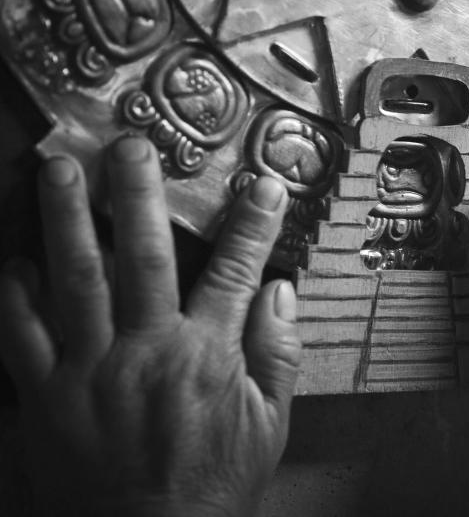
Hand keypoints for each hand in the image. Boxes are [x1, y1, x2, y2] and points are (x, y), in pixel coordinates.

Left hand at [0, 137, 300, 516]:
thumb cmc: (212, 485)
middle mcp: (146, 353)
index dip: (251, 225)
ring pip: (74, 281)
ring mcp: (88, 373)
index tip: (261, 185)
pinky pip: (21, 335)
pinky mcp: (44, 398)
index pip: (234, 273)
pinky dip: (15, 293)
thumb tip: (281, 295)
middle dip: (135, 195)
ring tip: (58, 170)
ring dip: (65, 221)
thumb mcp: (268, 426)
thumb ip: (277, 355)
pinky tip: (17, 259)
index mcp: (206, 357)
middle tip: (128, 146)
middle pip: (140, 258)